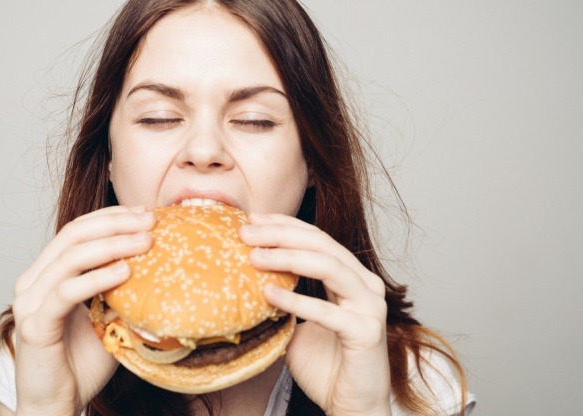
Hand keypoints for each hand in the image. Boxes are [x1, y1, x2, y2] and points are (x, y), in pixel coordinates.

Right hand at [11, 206, 154, 415]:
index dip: (111, 216)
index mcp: (48, 273)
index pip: (78, 229)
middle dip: (115, 223)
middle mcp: (33, 281)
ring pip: (71, 258)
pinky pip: (67, 292)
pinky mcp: (34, 325)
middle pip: (74, 234)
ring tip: (145, 242)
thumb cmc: (84, 360)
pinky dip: (98, 278)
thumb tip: (159, 261)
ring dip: (112, 245)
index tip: (145, 212)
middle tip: (150, 221)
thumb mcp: (109, 314)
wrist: (58, 403)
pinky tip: (125, 272)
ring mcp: (30, 302)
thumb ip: (122, 288)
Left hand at [241, 213, 391, 415]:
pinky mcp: (367, 332)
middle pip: (322, 245)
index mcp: (351, 276)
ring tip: (254, 257)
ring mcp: (370, 306)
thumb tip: (248, 280)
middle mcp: (365, 284)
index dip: (285, 225)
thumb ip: (285, 299)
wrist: (350, 405)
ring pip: (329, 266)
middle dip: (281, 235)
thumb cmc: (326, 365)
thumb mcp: (298, 324)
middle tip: (246, 232)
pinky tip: (268, 294)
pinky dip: (296, 301)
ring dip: (287, 258)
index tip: (252, 219)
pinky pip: (327, 311)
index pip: (317, 238)